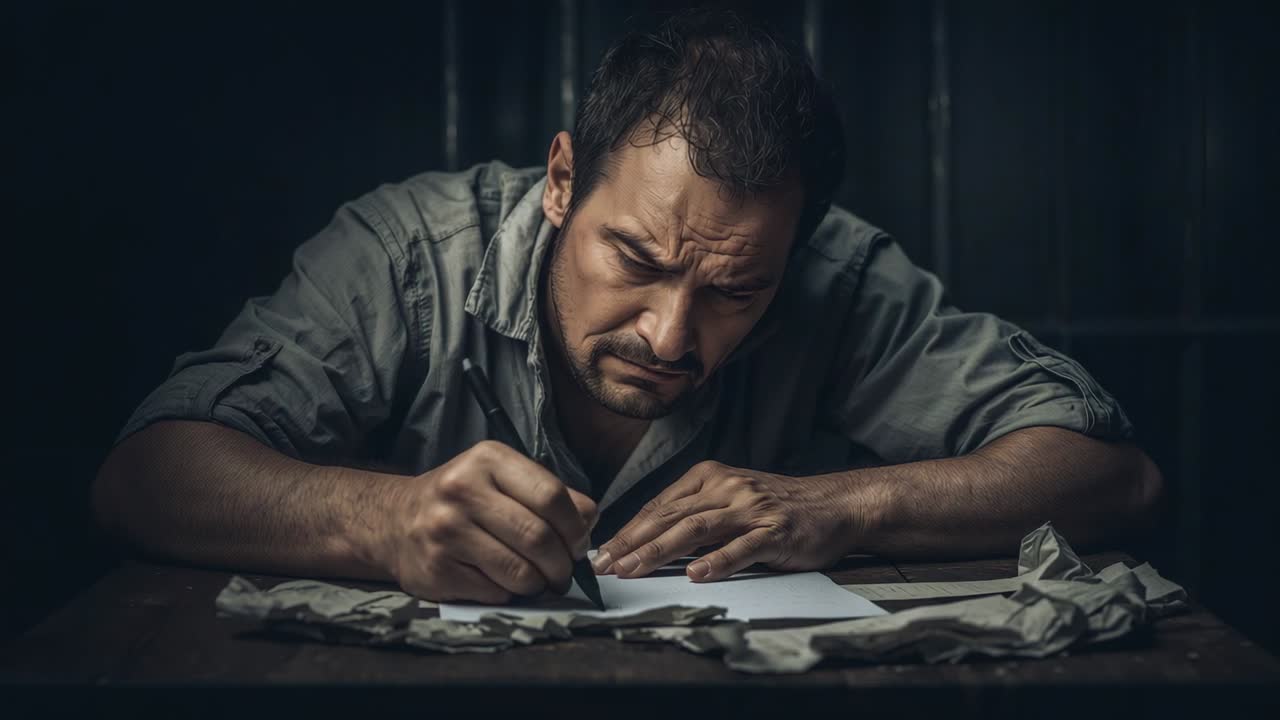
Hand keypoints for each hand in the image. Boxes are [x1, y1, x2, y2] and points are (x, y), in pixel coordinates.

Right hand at [380, 440, 596, 602]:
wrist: (396, 520)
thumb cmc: (464, 499)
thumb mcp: (502, 478)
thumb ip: (549, 494)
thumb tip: (589, 522)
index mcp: (487, 460)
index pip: (551, 496)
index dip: (575, 527)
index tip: (578, 543)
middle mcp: (462, 490)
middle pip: (538, 537)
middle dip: (562, 563)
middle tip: (564, 572)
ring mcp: (446, 532)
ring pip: (520, 572)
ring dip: (540, 583)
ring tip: (539, 580)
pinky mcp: (436, 569)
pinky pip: (495, 592)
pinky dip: (510, 593)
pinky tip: (503, 581)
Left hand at [593, 461, 852, 581]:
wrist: (834, 505)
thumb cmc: (775, 507)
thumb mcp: (730, 500)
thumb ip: (693, 514)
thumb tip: (645, 540)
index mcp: (710, 476)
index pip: (660, 506)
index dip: (629, 530)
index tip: (602, 553)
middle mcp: (727, 487)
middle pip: (671, 517)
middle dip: (633, 543)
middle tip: (605, 565)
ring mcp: (752, 508)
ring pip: (697, 529)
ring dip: (660, 551)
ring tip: (634, 569)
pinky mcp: (776, 530)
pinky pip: (742, 547)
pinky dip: (717, 561)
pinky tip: (695, 575)